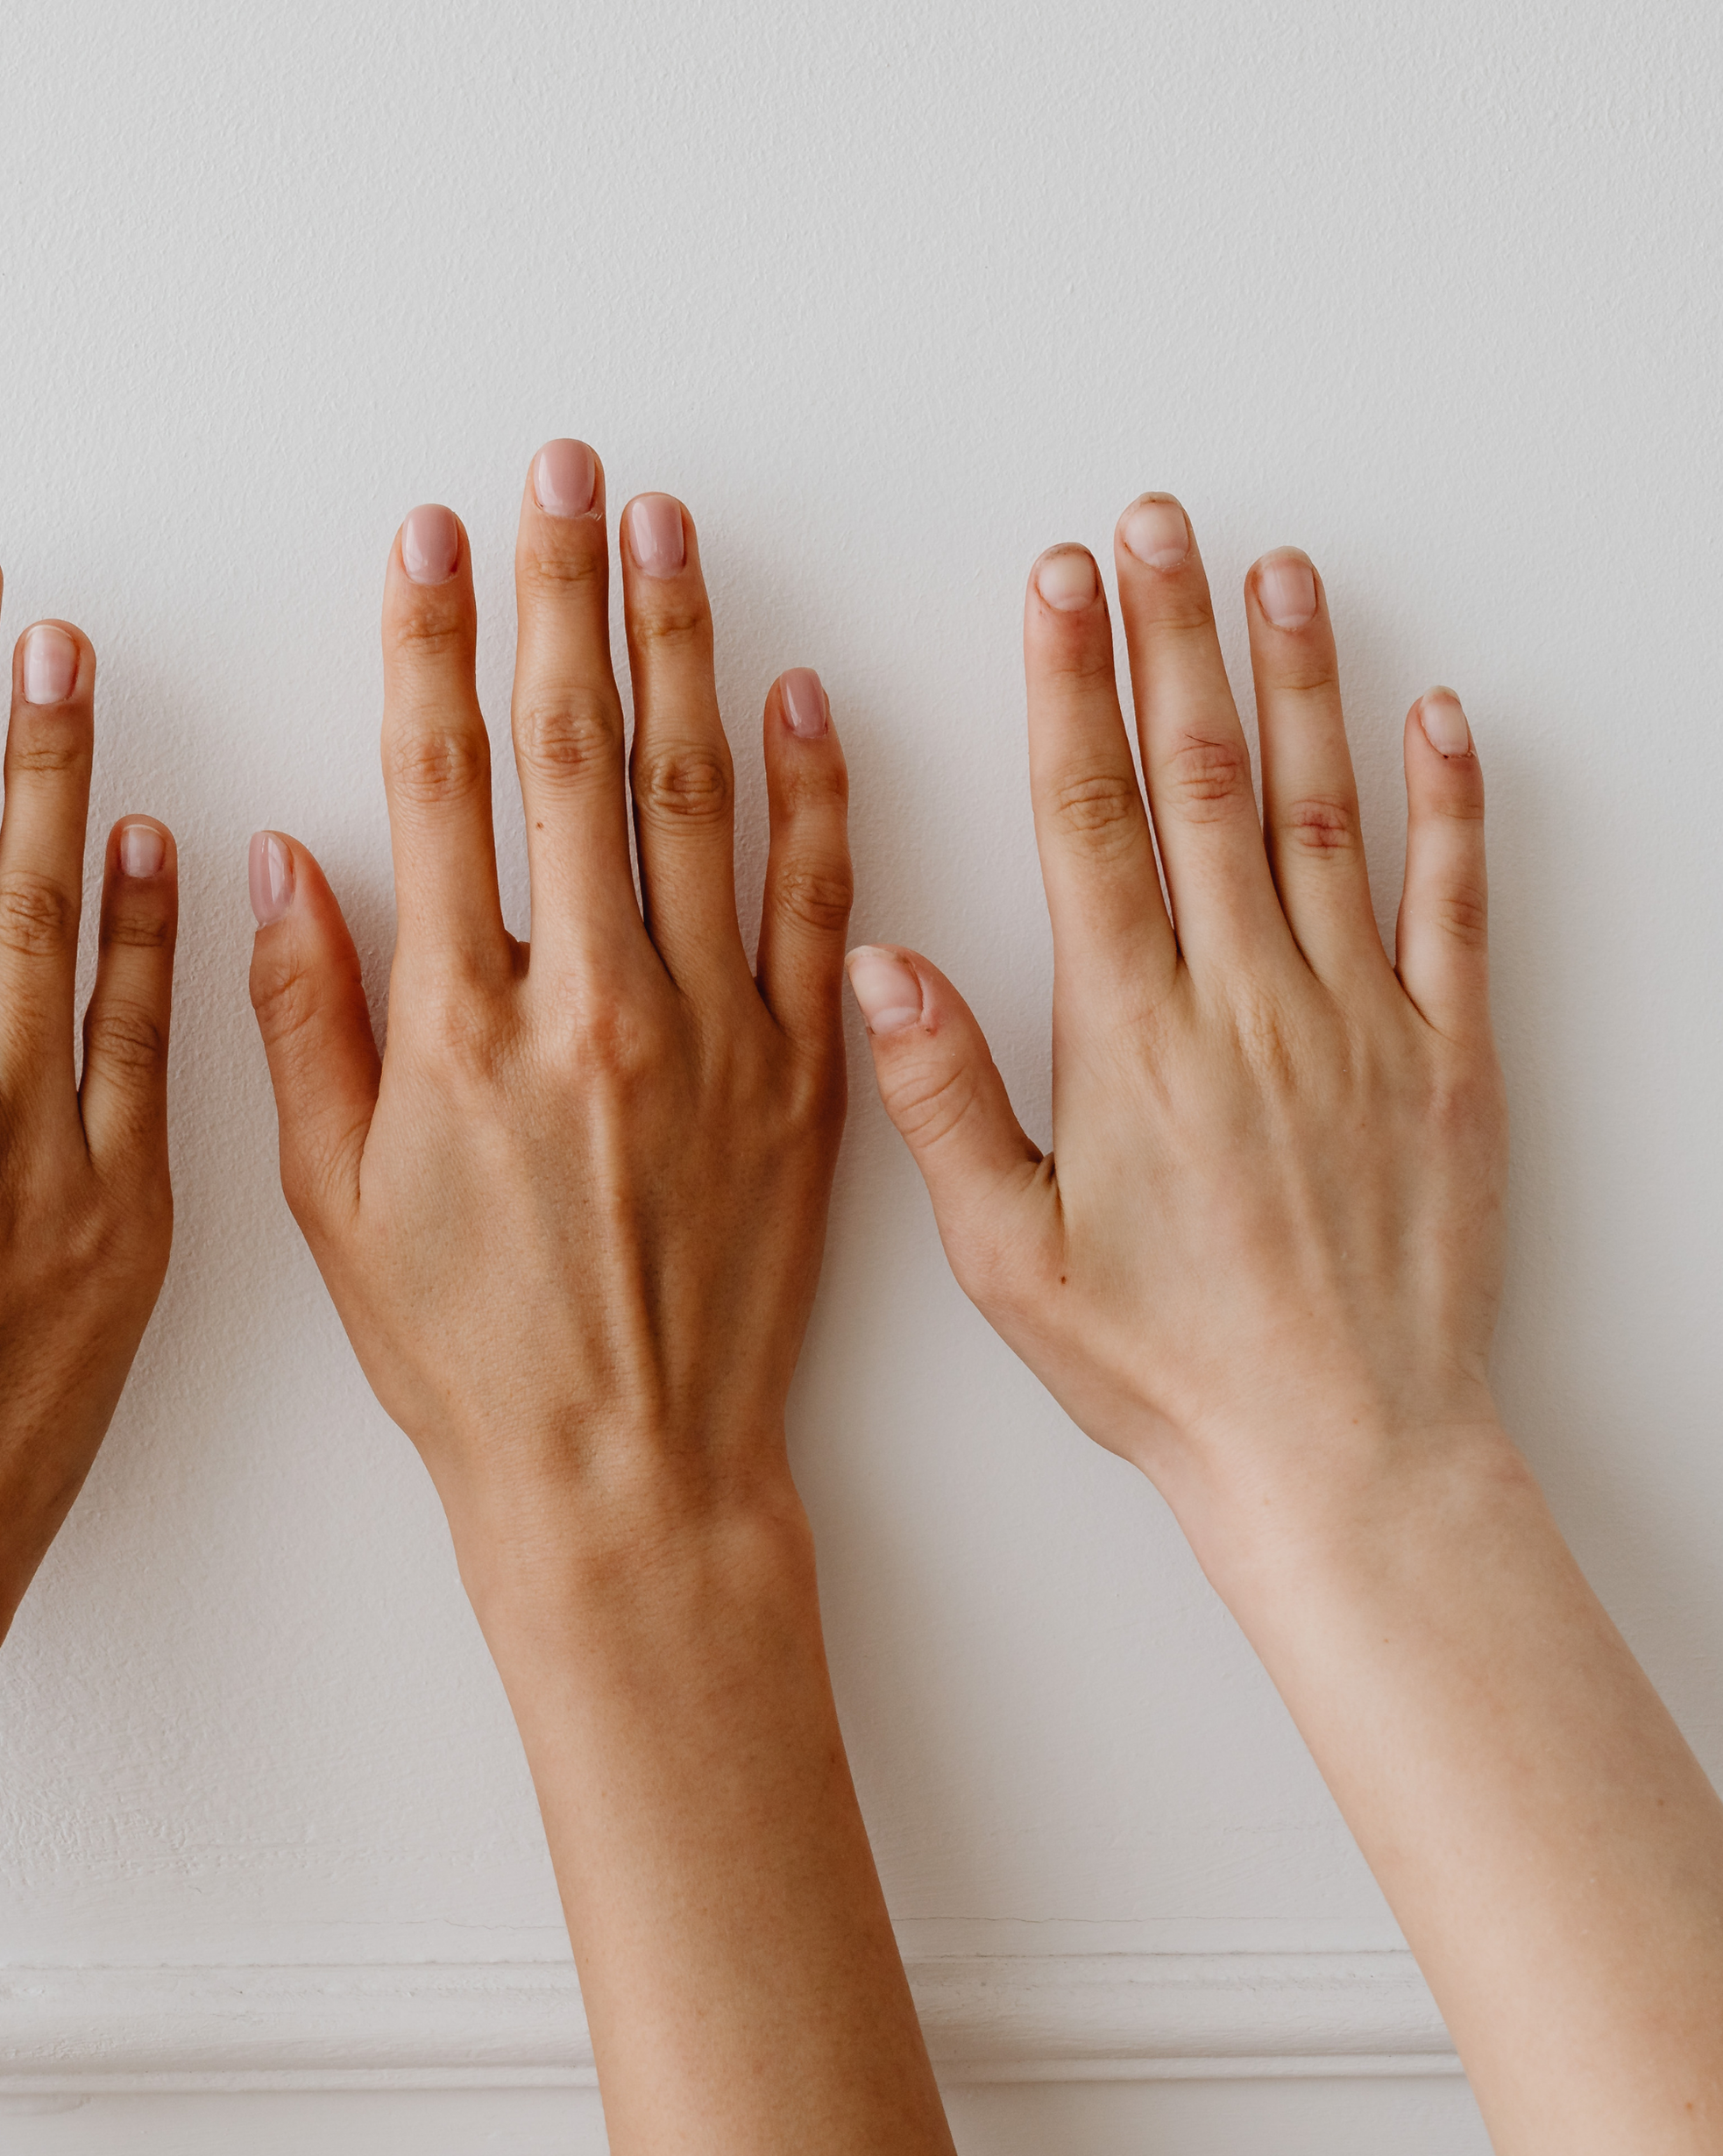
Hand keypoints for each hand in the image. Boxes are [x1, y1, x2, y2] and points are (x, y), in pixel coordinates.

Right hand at [248, 444, 959, 2155]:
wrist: (627, 1472)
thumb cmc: (470, 1355)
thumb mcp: (334, 1203)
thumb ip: (306, 1020)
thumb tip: (280, 859)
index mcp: (464, 1030)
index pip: (443, 787)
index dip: (431, 645)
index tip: (434, 537)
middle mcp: (592, 1006)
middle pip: (576, 757)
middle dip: (561, 596)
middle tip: (567, 473)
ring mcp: (715, 1035)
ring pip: (699, 801)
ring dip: (681, 650)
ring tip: (667, 531)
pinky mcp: (805, 1077)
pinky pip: (817, 908)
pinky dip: (814, 797)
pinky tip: (801, 697)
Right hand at [851, 496, 1505, 1520]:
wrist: (1342, 1452)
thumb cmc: (1167, 1365)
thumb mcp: (1007, 1258)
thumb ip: (941, 1101)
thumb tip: (879, 963)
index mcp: (1132, 1040)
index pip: (1090, 822)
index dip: (1069, 688)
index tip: (1056, 587)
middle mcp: (1247, 1003)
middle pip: (1200, 780)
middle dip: (1170, 638)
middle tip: (1153, 527)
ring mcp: (1357, 1021)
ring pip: (1320, 814)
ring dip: (1295, 682)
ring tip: (1274, 573)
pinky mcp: (1446, 1058)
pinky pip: (1452, 904)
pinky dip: (1451, 803)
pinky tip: (1437, 716)